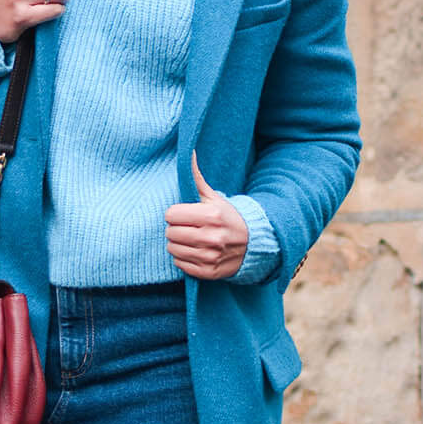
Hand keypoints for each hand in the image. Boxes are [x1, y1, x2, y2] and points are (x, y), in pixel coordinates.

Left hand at [165, 153, 248, 280]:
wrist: (252, 244)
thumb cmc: (228, 217)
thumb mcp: (214, 197)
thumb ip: (196, 178)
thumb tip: (189, 152)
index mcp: (211, 216)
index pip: (171, 215)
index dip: (176, 214)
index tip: (185, 214)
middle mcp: (210, 237)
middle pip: (170, 232)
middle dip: (176, 228)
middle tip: (188, 227)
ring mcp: (209, 256)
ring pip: (172, 249)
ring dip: (178, 244)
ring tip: (191, 239)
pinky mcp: (208, 272)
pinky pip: (180, 264)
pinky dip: (184, 258)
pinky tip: (196, 251)